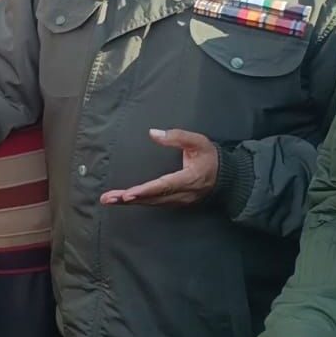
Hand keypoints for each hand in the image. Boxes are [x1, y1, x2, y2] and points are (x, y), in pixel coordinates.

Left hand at [100, 129, 218, 205]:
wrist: (227, 177)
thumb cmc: (210, 157)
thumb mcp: (198, 142)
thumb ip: (177, 137)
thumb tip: (153, 133)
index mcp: (188, 179)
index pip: (164, 186)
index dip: (146, 191)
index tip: (128, 194)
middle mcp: (182, 194)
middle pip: (152, 198)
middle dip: (129, 199)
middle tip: (108, 199)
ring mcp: (178, 200)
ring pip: (151, 203)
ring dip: (129, 202)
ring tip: (109, 200)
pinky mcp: (175, 202)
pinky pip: (154, 203)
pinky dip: (138, 202)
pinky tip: (124, 200)